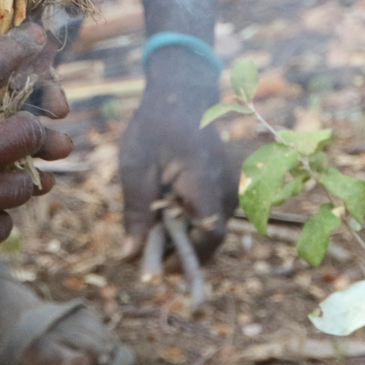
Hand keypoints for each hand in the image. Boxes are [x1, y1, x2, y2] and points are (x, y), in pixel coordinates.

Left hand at [118, 58, 235, 265]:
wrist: (182, 96)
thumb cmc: (155, 128)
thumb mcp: (136, 168)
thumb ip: (136, 213)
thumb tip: (131, 256)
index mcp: (207, 181)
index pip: (208, 235)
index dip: (184, 257)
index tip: (154, 267)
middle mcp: (229, 187)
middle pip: (210, 237)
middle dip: (178, 250)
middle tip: (144, 249)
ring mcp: (234, 187)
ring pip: (211, 228)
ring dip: (183, 235)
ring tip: (151, 225)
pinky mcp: (229, 187)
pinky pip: (211, 214)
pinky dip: (189, 220)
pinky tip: (165, 209)